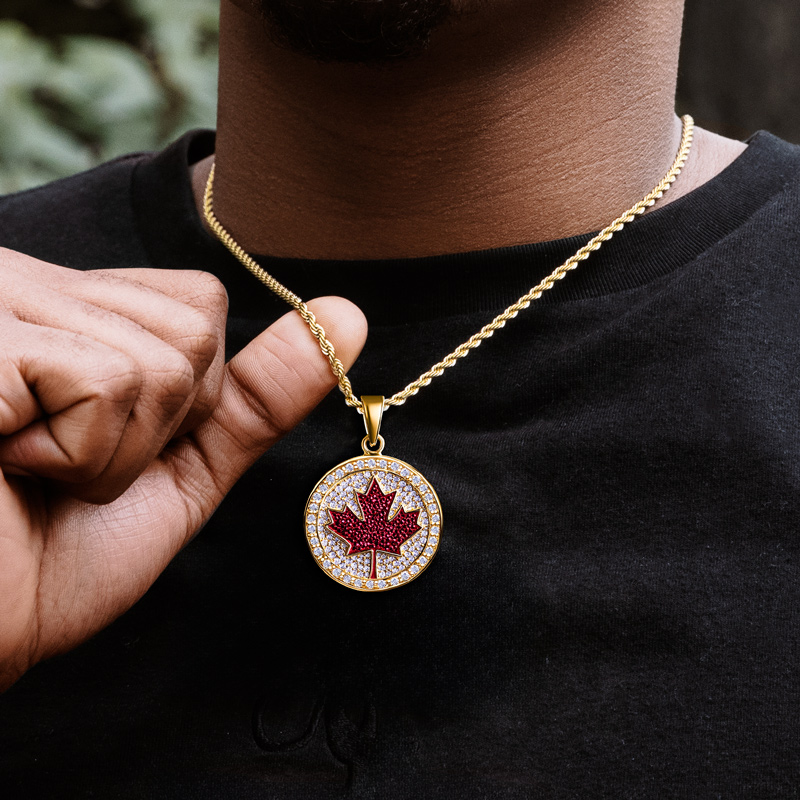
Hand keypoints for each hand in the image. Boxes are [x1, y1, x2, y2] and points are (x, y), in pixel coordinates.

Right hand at [0, 249, 366, 688]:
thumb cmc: (60, 552)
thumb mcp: (182, 465)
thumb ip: (257, 391)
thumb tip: (347, 315)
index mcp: (75, 306)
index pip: (200, 301)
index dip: (187, 394)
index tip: (107, 440)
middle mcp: (31, 284)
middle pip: (194, 328)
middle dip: (157, 427)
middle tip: (65, 468)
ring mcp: (4, 306)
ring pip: (163, 360)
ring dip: (115, 453)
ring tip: (32, 472)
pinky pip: (107, 385)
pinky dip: (81, 457)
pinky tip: (7, 464)